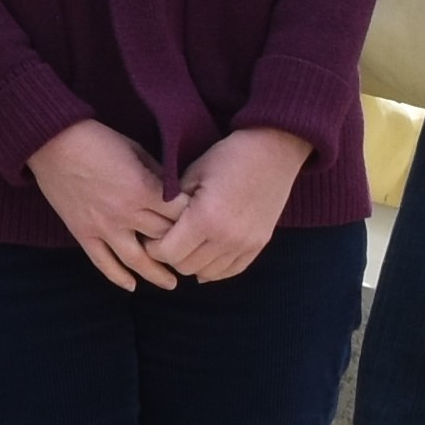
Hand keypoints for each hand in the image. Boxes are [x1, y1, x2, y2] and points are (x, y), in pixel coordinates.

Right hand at [26, 120, 179, 291]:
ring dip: (157, 275)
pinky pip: (102, 263)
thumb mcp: (135, 149)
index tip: (201, 224)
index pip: (179, 215)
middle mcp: (126, 213)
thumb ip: (156, 173)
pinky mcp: (83, 233)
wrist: (52, 142)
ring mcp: (103, 227)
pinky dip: (118, 277)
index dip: (194, 220)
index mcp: (142, 189)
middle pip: (163, 239)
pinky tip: (131, 286)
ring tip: (171, 284)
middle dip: (181, 246)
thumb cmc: (97, 139)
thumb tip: (173, 191)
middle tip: (193, 254)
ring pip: (137, 260)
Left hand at [149, 126, 307, 282]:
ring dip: (192, 263)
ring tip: (187, 245)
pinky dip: (215, 267)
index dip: (153, 247)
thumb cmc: (229, 156)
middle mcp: (226, 238)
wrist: (273, 150)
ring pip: (207, 274)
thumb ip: (172, 204)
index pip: (168, 253)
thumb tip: (155, 226)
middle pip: (185, 267)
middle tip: (166, 240)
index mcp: (205, 219)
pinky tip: (207, 254)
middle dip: (170, 256)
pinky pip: (231, 271)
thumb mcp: (193, 174)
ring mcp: (245, 244)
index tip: (150, 237)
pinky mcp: (259, 245)